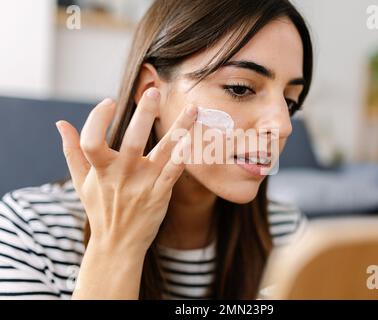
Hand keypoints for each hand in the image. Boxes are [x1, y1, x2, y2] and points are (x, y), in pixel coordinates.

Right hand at [56, 88, 197, 254]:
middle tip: (152, 91)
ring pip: (164, 152)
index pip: (92, 141)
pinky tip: (194, 138)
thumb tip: (60, 123)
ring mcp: (144, 184)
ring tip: (192, 108)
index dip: (97, 119)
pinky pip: (175, 171)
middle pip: (133, 141)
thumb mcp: (81, 182)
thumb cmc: (99, 208)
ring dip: (179, 128)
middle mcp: (122, 175)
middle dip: (144, 115)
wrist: (118, 244)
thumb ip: (71, 152)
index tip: (108, 101)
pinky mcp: (161, 193)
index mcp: (100, 170)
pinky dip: (184, 155)